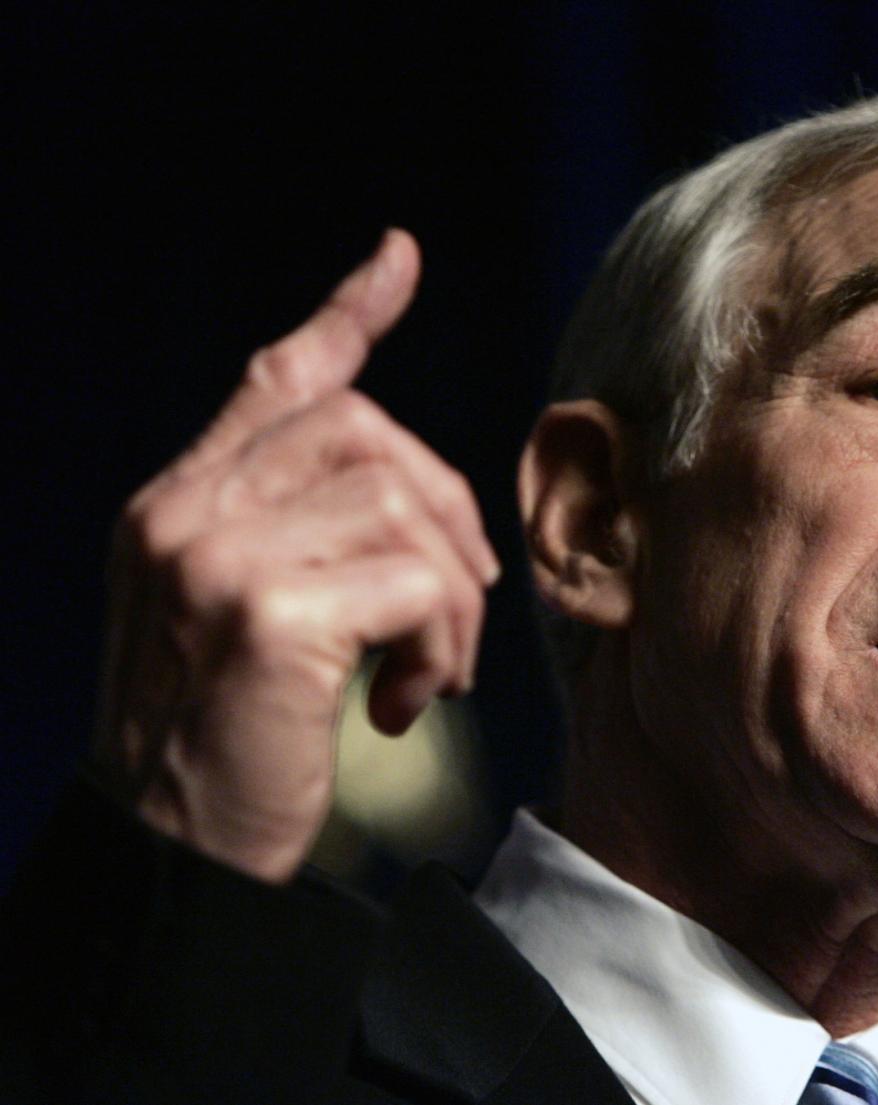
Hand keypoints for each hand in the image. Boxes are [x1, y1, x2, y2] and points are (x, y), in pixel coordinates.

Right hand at [92, 230, 500, 882]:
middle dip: (446, 509)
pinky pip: (418, 583)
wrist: (171, 859)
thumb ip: (296, 536)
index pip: (273, 379)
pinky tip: (410, 704)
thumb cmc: (225, 745)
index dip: (344, 315)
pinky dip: (443, 642)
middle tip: (459, 606)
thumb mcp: (240, 620)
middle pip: (368, 431)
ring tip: (429, 673)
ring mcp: (218, 556)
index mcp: (177, 504)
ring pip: (406, 503)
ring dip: (451, 596)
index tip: (399, 258)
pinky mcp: (269, 615)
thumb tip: (407, 493)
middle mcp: (184, 511)